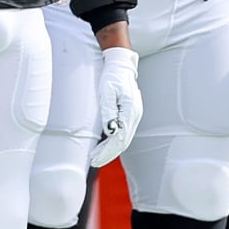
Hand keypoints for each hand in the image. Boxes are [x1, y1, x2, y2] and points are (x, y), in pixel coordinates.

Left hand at [89, 47, 142, 166]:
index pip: (120, 138)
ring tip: (95, 157)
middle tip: (93, 162)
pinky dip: (113, 141)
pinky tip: (103, 145)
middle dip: (108, 154)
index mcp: (130, 110)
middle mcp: (135, 115)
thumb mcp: (107, 92)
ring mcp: (134, 115)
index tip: (95, 159)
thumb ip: (109, 112)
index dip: (107, 151)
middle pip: (123, 141)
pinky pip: (123, 131)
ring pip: (124, 138)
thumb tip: (110, 132)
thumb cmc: (112, 77)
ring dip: (110, 149)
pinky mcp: (130, 114)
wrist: (120, 65)